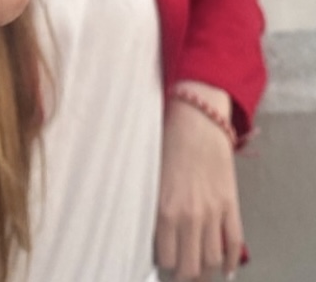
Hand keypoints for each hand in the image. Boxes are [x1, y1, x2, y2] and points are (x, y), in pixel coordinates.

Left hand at [156, 82, 242, 280]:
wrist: (197, 121)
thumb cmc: (166, 143)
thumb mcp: (151, 176)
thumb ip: (153, 206)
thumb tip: (151, 231)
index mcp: (165, 209)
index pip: (165, 257)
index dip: (164, 267)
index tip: (161, 266)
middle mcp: (190, 216)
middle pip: (191, 267)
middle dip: (184, 277)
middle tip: (179, 276)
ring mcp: (213, 212)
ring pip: (213, 261)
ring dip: (206, 273)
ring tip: (198, 275)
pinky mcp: (230, 204)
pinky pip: (234, 242)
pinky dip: (231, 261)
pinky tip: (225, 269)